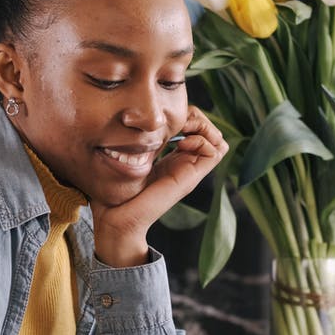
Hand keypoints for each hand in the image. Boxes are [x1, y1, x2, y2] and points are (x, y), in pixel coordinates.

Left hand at [91, 106, 227, 266]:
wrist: (116, 217)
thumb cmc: (117, 190)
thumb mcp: (132, 156)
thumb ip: (143, 142)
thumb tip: (145, 120)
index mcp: (174, 159)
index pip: (198, 129)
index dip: (188, 117)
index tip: (168, 119)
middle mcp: (186, 164)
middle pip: (212, 132)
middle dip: (198, 119)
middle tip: (178, 122)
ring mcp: (190, 171)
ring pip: (218, 140)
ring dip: (203, 127)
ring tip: (182, 130)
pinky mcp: (191, 178)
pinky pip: (215, 152)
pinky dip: (202, 140)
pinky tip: (180, 143)